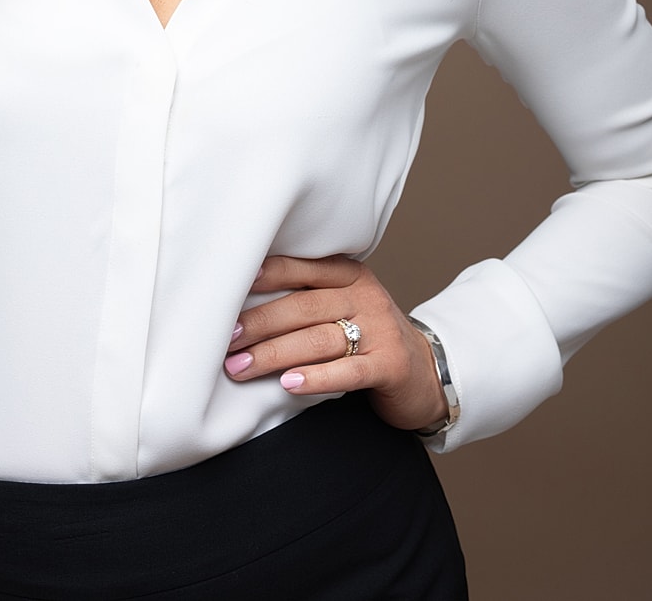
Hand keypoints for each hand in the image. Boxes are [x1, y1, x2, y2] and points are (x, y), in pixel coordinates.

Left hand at [223, 254, 447, 432]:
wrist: (425, 371)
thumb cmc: (367, 337)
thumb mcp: (342, 306)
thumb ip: (304, 300)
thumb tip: (240, 308)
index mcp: (348, 274)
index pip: (300, 267)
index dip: (264, 276)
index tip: (227, 289)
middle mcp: (365, 295)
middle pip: (303, 306)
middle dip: (259, 323)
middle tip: (226, 340)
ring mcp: (380, 329)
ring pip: (319, 338)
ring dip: (275, 354)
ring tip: (241, 366)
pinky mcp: (391, 364)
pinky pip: (348, 370)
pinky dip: (315, 377)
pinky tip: (288, 384)